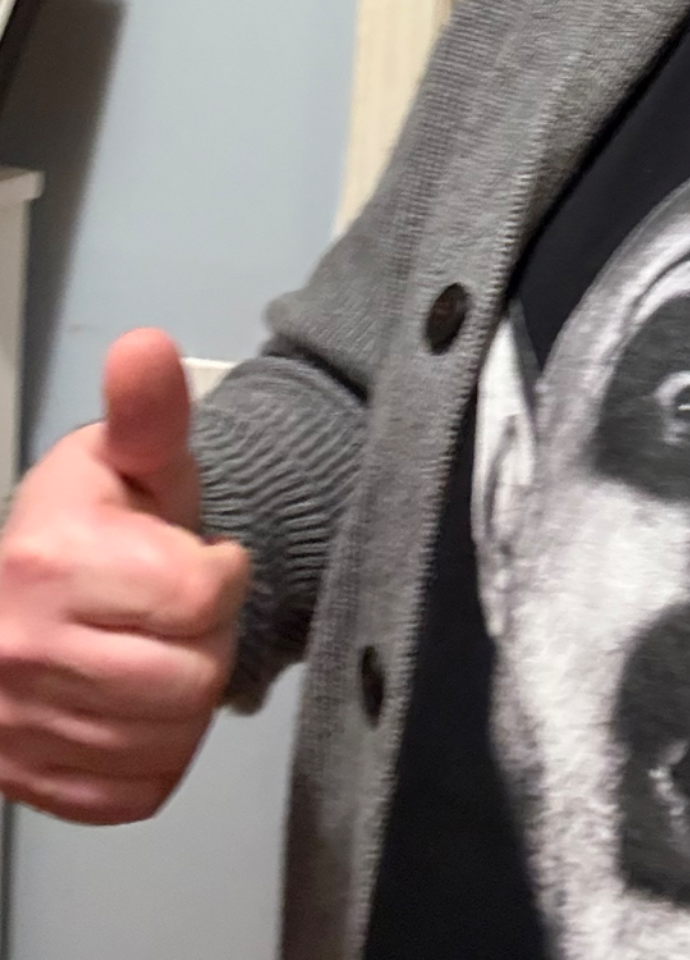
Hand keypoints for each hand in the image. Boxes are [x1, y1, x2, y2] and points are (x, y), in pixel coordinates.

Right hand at [0, 329, 249, 822]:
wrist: (26, 595)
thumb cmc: (95, 523)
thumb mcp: (131, 456)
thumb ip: (150, 410)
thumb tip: (145, 346)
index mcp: (47, 562)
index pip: (198, 596)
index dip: (221, 574)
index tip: (201, 558)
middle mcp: (19, 651)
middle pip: (189, 678)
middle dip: (208, 637)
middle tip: (183, 612)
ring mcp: (16, 729)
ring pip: (168, 739)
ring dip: (186, 696)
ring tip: (162, 650)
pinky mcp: (29, 785)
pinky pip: (140, 791)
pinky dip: (158, 754)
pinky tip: (140, 703)